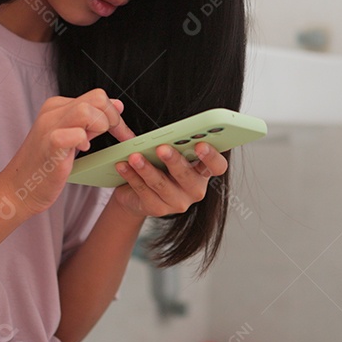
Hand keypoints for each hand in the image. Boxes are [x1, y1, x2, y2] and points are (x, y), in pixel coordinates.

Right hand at [0, 88, 134, 217]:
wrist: (18, 190)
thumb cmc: (45, 168)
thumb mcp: (71, 138)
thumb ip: (92, 122)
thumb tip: (117, 105)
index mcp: (58, 107)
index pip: (98, 97)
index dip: (115, 115)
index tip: (123, 135)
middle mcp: (53, 111)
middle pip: (98, 98)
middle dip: (114, 120)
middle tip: (116, 139)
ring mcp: (49, 126)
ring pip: (88, 110)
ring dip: (99, 127)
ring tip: (91, 144)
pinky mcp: (50, 144)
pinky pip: (76, 133)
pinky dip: (83, 142)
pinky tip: (80, 150)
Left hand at [110, 140, 228, 217]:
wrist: (137, 192)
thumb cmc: (158, 165)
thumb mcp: (169, 153)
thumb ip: (174, 144)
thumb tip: (166, 132)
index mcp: (203, 171)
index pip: (218, 166)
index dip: (212, 157)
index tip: (200, 144)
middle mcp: (195, 189)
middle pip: (187, 176)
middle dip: (174, 161)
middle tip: (162, 148)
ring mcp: (177, 202)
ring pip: (161, 185)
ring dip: (146, 169)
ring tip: (134, 156)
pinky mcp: (158, 209)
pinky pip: (144, 191)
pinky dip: (132, 176)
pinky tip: (122, 165)